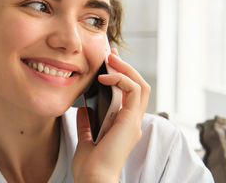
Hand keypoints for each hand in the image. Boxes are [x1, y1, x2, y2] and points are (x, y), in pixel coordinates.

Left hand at [72, 48, 151, 181]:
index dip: (121, 75)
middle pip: (138, 86)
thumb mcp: (86, 139)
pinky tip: (105, 77)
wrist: (93, 178)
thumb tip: (84, 108)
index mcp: (124, 126)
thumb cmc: (90, 166)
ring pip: (141, 85)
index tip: (108, 63)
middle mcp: (132, 122)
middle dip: (125, 67)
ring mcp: (134, 121)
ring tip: (110, 59)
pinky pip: (134, 91)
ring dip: (126, 69)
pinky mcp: (131, 121)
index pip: (129, 95)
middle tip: (110, 54)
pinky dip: (122, 79)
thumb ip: (87, 124)